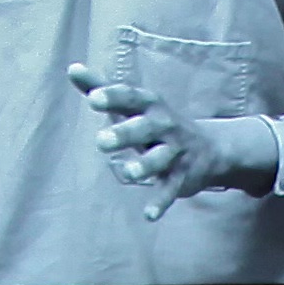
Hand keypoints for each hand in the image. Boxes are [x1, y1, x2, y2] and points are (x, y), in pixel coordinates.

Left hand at [67, 66, 263, 197]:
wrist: (211, 148)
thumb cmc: (156, 123)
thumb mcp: (133, 104)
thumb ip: (100, 87)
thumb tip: (72, 68)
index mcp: (149, 106)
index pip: (130, 98)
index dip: (113, 97)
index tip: (93, 98)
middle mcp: (164, 125)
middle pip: (144, 127)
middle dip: (125, 133)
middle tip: (101, 141)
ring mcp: (174, 151)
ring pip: (160, 158)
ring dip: (145, 165)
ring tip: (128, 173)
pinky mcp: (182, 177)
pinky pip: (171, 189)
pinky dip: (161, 202)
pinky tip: (149, 215)